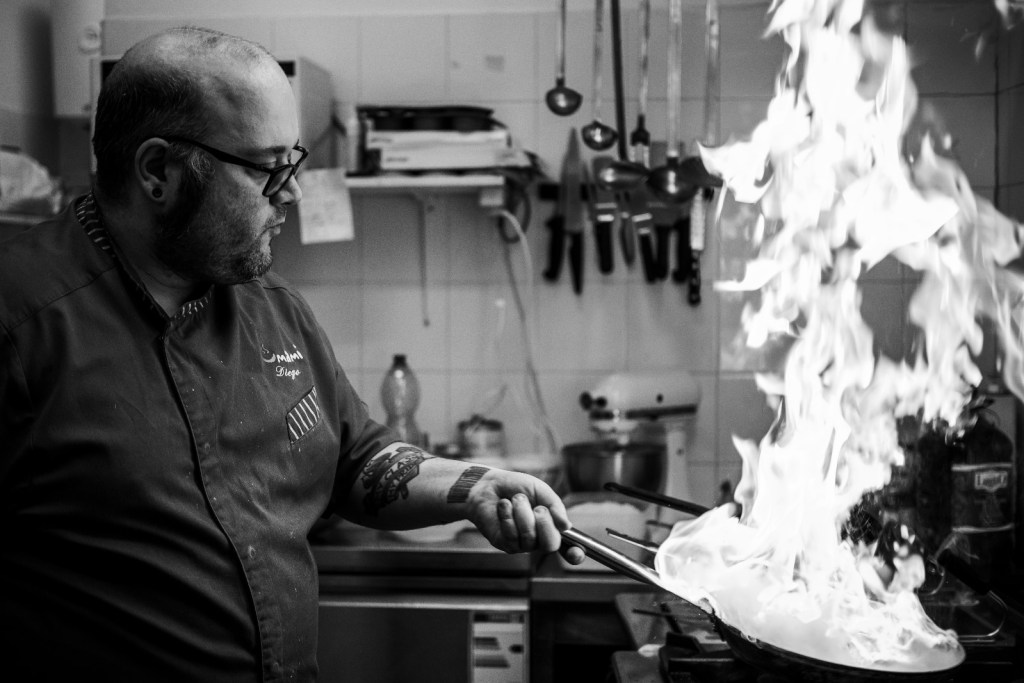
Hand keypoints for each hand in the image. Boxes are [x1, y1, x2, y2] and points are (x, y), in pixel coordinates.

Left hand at [464, 468, 585, 564]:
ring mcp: (522, 544)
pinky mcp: (505, 544)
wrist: (488, 485)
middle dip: (545, 523)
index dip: (575, 553)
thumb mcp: (540, 490)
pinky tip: (503, 505)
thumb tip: (566, 525)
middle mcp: (539, 538)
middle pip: (551, 545)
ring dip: (522, 512)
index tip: (577, 554)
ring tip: (515, 499)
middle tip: (537, 508)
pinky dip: (508, 515)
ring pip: (529, 537)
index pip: (569, 547)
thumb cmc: (515, 487)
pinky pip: (511, 535)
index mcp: (552, 526)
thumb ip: (555, 505)